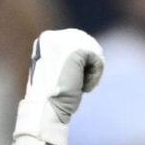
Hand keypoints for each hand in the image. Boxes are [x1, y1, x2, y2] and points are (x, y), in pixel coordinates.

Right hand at [13, 28, 103, 144]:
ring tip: (82, 86)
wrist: (47, 108)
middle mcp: (53, 37)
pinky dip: (95, 76)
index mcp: (46, 40)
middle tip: (82, 84)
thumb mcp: (58, 71)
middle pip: (87, 43)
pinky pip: (98, 60)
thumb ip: (69, 58)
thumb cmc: (52, 95)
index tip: (76, 79)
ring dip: (92, 71)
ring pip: (94, 51)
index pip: (76, 41)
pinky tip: (84, 88)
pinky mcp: (77, 51)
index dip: (82, 61)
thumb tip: (90, 54)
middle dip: (89, 64)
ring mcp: (64, 42)